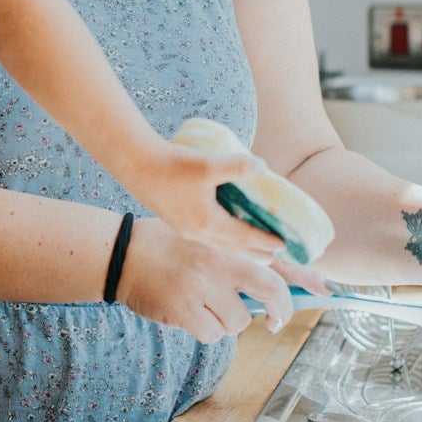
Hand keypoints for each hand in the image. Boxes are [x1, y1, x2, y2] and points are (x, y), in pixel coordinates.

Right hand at [115, 218, 329, 341]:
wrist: (122, 254)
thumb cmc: (167, 246)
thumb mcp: (205, 241)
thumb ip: (238, 260)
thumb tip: (276, 285)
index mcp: (227, 245)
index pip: (275, 260)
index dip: (306, 277)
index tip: (328, 289)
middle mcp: (219, 264)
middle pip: (268, 291)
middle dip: (278, 309)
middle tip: (274, 320)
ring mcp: (201, 288)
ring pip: (237, 322)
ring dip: (227, 321)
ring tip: (204, 305)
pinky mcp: (184, 311)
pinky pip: (212, 334)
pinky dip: (205, 330)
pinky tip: (188, 314)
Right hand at [121, 141, 286, 258]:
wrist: (136, 166)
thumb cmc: (171, 166)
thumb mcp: (207, 165)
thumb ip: (237, 166)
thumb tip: (262, 167)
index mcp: (208, 223)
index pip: (245, 238)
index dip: (266, 241)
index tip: (285, 246)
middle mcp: (198, 233)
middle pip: (234, 250)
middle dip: (255, 254)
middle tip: (276, 256)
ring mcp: (187, 230)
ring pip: (220, 247)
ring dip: (239, 251)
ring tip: (253, 253)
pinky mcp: (178, 222)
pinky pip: (208, 241)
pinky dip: (223, 243)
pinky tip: (223, 236)